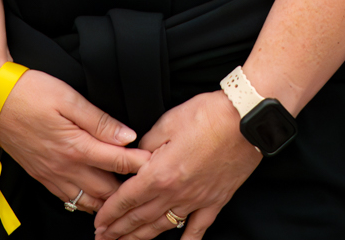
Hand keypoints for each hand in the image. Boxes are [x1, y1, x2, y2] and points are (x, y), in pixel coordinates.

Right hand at [0, 67, 145, 211]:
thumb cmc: (30, 92)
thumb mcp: (68, 97)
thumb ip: (99, 120)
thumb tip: (127, 135)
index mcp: (75, 146)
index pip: (118, 162)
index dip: (140, 164)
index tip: (159, 165)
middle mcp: (65, 167)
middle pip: (107, 190)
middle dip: (129, 190)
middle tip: (148, 185)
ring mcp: (52, 175)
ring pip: (89, 201)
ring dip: (108, 201)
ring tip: (127, 197)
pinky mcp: (42, 177)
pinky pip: (69, 200)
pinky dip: (87, 203)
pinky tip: (97, 198)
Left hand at [95, 91, 259, 239]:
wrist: (246, 120)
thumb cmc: (207, 116)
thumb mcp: (167, 123)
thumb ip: (146, 145)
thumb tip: (135, 158)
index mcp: (159, 174)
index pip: (126, 199)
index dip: (110, 212)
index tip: (98, 222)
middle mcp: (175, 193)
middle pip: (140, 218)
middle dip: (118, 230)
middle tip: (103, 238)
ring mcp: (196, 200)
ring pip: (163, 227)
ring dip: (141, 237)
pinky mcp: (215, 201)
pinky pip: (198, 228)